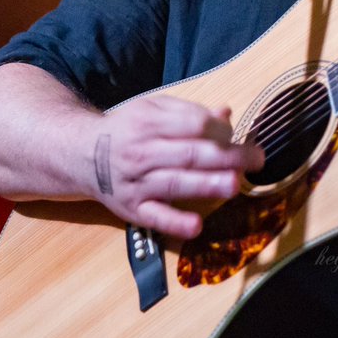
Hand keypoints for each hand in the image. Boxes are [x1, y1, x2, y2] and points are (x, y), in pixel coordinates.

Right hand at [86, 96, 264, 238]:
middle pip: (189, 154)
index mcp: (149, 123)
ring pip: (175, 184)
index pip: (193, 125)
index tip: (239, 136)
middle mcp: (141, 153)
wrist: (81, 154)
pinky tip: (197, 226)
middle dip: (227, 157)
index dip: (220, 130)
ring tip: (234, 184)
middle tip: (256, 159)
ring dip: (206, 185)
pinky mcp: (132, 209)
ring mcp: (136, 183)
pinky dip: (175, 223)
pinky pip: (155, 217)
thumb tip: (226, 114)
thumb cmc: (128, 130)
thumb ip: (190, 113)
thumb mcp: (154, 111)